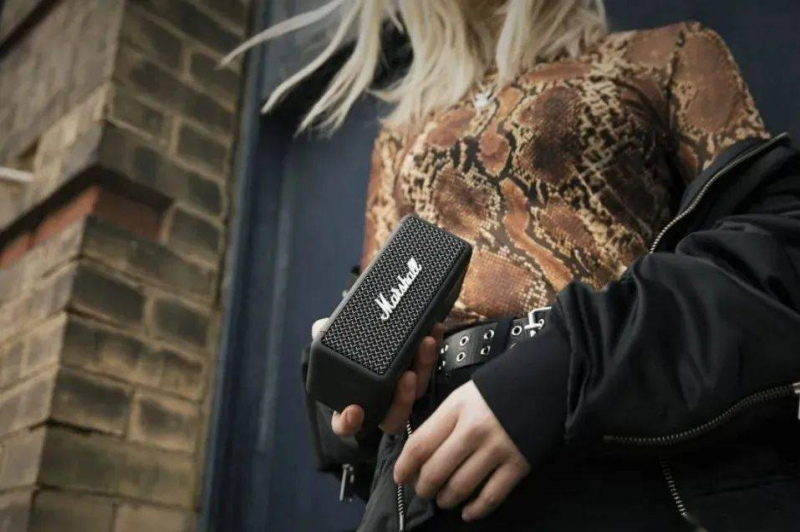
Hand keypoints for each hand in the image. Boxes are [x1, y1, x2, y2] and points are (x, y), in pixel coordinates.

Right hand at [311, 318, 443, 434]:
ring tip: (425, 344)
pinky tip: (435, 330)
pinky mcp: (420, 372)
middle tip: (407, 377)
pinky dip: (433, 349)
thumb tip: (319, 326)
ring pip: (417, 391)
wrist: (369, 340)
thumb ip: (322, 337)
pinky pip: (429, 367)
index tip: (353, 411)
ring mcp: (402, 391)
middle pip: (393, 415)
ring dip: (423, 368)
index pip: (346, 425)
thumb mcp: (331, 344)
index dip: (348, 422)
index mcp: (351, 405)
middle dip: (402, 399)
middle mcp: (380, 405)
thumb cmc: (346, 352)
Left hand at [393, 381, 529, 521]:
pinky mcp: (518, 464)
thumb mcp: (466, 394)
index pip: (420, 444)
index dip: (405, 466)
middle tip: (423, 491)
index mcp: (456, 408)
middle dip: (424, 487)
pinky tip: (468, 511)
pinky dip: (477, 509)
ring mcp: (496, 448)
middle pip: (436, 470)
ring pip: (460, 486)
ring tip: (444, 499)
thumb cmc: (503, 386)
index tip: (400, 476)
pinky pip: (491, 495)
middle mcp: (473, 429)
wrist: (546, 381)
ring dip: (447, 499)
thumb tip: (424, 450)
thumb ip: (445, 419)